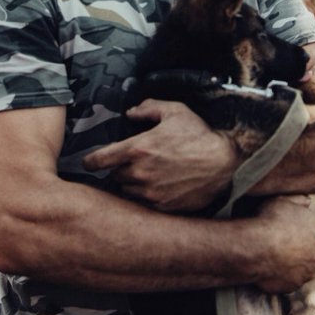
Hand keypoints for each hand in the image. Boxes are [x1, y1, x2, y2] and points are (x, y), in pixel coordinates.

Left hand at [82, 99, 241, 211]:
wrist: (224, 165)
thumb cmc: (200, 136)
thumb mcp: (175, 111)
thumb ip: (149, 107)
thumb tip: (131, 112)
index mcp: (139, 148)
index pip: (100, 159)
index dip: (91, 160)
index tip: (90, 161)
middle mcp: (140, 173)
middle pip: (114, 176)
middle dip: (118, 168)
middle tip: (130, 162)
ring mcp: (151, 192)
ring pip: (127, 191)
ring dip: (131, 183)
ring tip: (145, 174)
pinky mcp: (162, 206)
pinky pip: (143, 203)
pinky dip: (145, 195)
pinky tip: (158, 185)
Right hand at [250, 196, 314, 292]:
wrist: (255, 247)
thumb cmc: (270, 219)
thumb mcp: (284, 199)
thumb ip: (299, 200)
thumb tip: (307, 201)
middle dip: (306, 249)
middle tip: (285, 239)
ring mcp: (307, 274)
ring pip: (304, 269)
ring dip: (294, 262)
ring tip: (273, 251)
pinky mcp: (292, 287)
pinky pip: (288, 280)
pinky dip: (281, 274)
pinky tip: (267, 263)